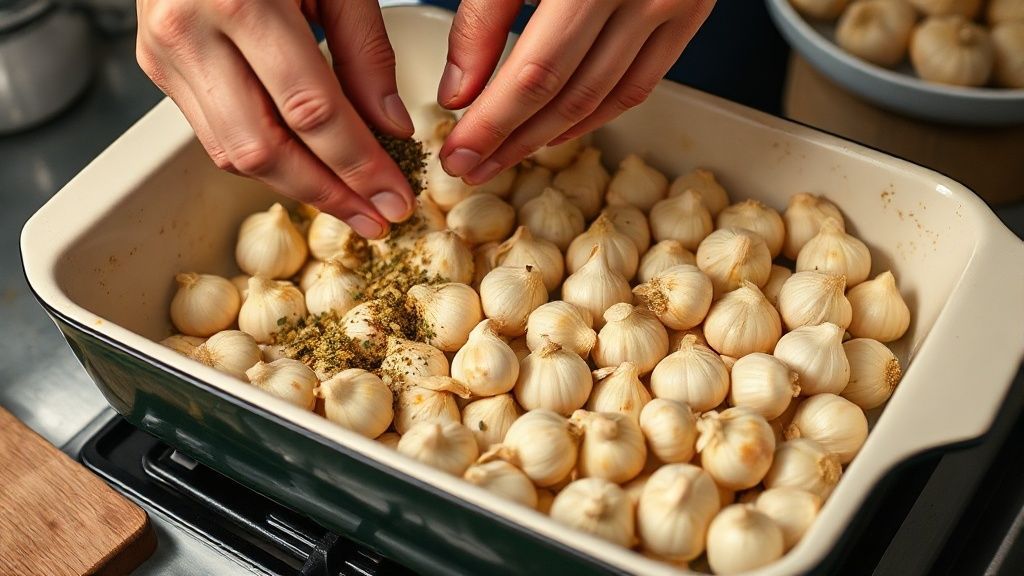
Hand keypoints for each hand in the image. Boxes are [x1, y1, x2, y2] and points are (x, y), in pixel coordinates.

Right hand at [136, 0, 415, 238]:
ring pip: (234, 153)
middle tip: (376, 219)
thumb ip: (366, 52)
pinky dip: (265, 159)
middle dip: (327, 194)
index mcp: (240, 1)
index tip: (396, 198)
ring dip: (296, 187)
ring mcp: (165, 54)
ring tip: (348, 204)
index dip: (359, 165)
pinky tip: (306, 171)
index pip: (312, 111)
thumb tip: (390, 128)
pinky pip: (215, 135)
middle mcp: (191, 33)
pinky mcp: (157, 67)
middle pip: (264, 148)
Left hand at [437, 0, 715, 183]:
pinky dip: (598, 114)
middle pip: (567, 92)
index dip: (492, 121)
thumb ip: (484, 13)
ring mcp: (672, 3)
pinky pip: (641, 83)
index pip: (534, 70)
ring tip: (507, 157)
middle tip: (471, 168)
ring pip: (605, 97)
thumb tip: (461, 91)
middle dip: (512, 140)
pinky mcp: (690, 11)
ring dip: (551, 137)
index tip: (458, 151)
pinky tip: (560, 130)